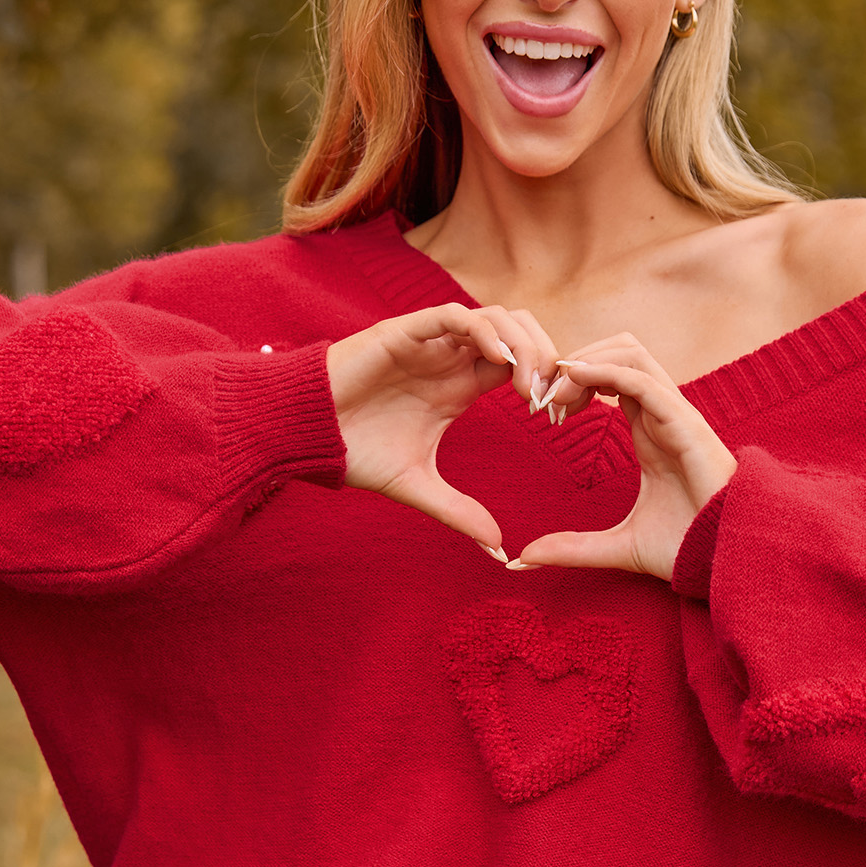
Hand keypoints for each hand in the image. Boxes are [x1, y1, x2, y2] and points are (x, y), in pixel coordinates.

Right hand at [327, 303, 560, 553]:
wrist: (305, 436)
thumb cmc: (354, 453)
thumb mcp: (417, 487)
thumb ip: (459, 512)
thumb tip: (498, 551)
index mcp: (460, 385)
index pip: (520, 364)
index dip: (546, 382)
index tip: (560, 416)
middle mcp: (450, 358)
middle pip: (519, 332)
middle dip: (545, 357)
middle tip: (553, 398)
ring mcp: (430, 342)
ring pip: (495, 317)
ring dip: (522, 344)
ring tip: (530, 385)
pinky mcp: (405, 332)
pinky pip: (455, 315)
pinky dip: (484, 330)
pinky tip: (500, 360)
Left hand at [512, 335, 736, 581]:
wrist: (727, 559)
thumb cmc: (687, 548)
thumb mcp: (617, 547)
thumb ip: (572, 548)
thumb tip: (524, 558)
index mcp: (649, 431)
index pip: (609, 378)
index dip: (573, 383)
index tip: (543, 412)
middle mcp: (661, 414)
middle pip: (617, 353)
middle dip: (575, 361)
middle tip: (542, 396)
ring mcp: (675, 414)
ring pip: (630, 353)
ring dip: (586, 360)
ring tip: (556, 390)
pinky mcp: (685, 423)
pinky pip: (643, 379)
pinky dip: (606, 371)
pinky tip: (574, 380)